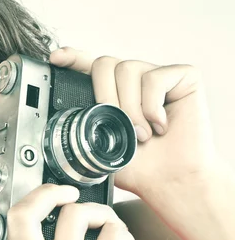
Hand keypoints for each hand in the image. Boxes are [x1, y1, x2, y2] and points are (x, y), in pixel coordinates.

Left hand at [49, 47, 216, 196]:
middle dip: (104, 97)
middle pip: (104, 64)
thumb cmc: (140, 166)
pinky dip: (152, 106)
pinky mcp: (183, 76)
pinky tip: (160, 125)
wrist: (170, 181)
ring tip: (141, 133)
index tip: (56, 58)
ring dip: (130, 108)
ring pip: (127, 69)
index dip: (72, 58)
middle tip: (117, 126)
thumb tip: (65, 116)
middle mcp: (134, 80)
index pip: (89, 65)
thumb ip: (84, 124)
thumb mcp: (99, 146)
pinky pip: (155, 78)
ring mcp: (158, 75)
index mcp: (113, 93)